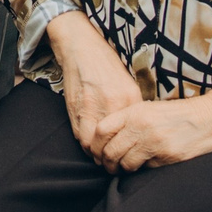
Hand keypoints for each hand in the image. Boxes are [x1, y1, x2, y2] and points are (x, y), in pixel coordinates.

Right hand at [48, 11, 140, 158]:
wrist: (81, 48)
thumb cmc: (105, 65)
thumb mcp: (127, 83)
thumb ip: (132, 105)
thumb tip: (136, 129)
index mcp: (130, 98)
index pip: (132, 135)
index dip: (129, 150)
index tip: (127, 156)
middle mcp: (113, 105)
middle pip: (113, 144)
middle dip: (111, 158)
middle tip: (112, 163)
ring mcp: (93, 107)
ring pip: (94, 144)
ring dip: (96, 153)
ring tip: (99, 155)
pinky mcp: (76, 108)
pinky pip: (80, 135)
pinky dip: (84, 143)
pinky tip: (89, 143)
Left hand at [93, 80, 211, 171]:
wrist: (210, 118)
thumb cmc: (177, 115)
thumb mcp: (149, 109)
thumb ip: (127, 120)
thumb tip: (104, 140)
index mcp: (135, 111)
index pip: (101, 130)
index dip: (94, 145)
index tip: (96, 152)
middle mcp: (142, 126)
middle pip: (110, 151)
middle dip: (106, 163)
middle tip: (108, 167)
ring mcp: (154, 142)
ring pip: (125, 164)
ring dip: (123, 169)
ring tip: (125, 168)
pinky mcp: (167, 157)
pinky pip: (146, 169)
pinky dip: (143, 170)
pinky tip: (147, 165)